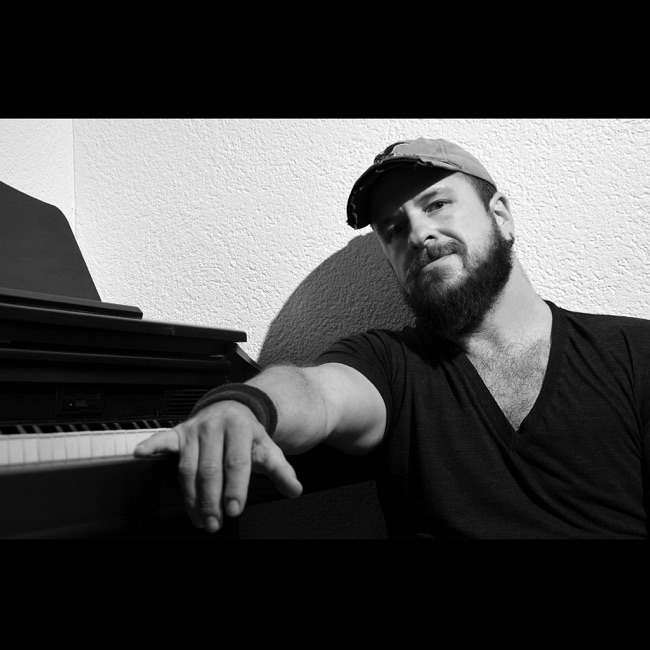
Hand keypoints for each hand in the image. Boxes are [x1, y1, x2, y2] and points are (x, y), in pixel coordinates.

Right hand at [133, 400, 302, 531]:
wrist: (234, 409)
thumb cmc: (249, 436)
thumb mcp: (268, 449)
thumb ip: (281, 471)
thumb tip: (295, 490)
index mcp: (240, 428)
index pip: (236, 462)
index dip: (235, 487)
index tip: (234, 510)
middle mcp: (215, 426)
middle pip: (210, 468)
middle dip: (211, 500)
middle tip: (214, 523)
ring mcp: (195, 429)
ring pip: (188, 467)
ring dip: (191, 496)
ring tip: (199, 518)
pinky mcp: (179, 432)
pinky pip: (163, 440)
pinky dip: (151, 446)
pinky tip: (140, 454)